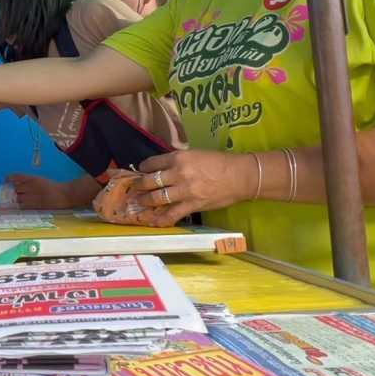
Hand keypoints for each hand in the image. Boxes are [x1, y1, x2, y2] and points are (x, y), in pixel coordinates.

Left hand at [6, 174, 72, 209]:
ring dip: (20, 200)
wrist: (64, 195)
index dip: (10, 178)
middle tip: (21, 194)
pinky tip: (26, 206)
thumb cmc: (54, 187)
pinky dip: (22, 206)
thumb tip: (18, 185)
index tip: (6, 179)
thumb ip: (30, 182)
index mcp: (33, 178)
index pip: (17, 176)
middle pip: (16, 189)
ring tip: (27, 201)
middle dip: (17, 192)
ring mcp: (32, 196)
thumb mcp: (41, 180)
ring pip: (18, 198)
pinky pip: (23, 206)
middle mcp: (30, 186)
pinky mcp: (34, 205)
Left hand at [126, 151, 254, 225]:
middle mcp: (178, 173)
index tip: (141, 171)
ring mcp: (184, 190)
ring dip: (145, 201)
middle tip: (134, 189)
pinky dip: (161, 219)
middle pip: (150, 181)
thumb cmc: (220, 162)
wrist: (240, 176)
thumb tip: (164, 167)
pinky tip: (154, 221)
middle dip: (139, 186)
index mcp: (179, 157)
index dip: (144, 168)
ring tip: (140, 203)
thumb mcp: (196, 154)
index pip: (152, 163)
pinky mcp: (192, 204)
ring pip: (157, 198)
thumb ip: (179, 161)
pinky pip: (172, 214)